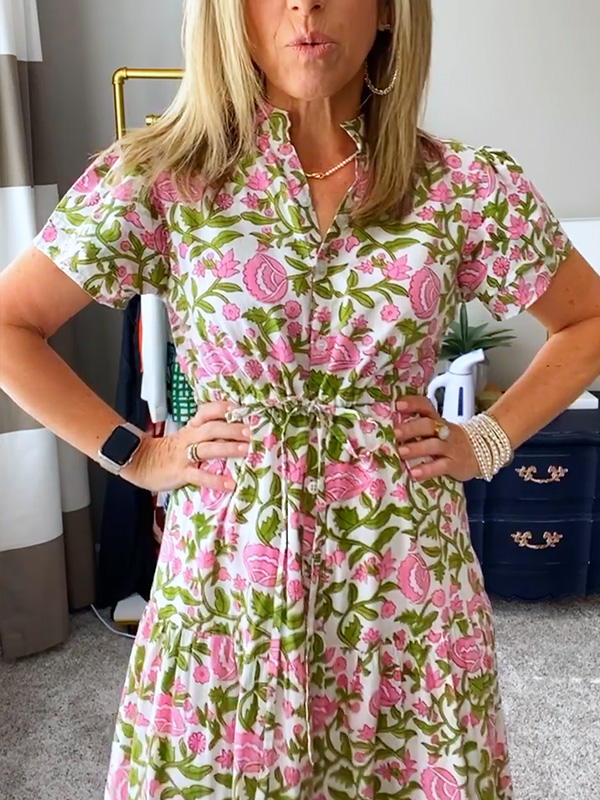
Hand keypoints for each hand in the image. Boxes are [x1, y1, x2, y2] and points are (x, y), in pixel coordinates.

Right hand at [120, 401, 249, 492]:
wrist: (138, 462)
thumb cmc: (167, 451)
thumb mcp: (185, 437)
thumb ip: (205, 434)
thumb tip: (233, 435)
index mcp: (191, 427)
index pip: (207, 412)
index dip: (223, 408)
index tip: (242, 408)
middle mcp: (190, 438)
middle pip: (212, 428)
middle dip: (233, 429)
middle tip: (252, 431)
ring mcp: (184, 455)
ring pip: (209, 448)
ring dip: (229, 448)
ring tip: (247, 451)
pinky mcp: (180, 472)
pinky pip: (199, 475)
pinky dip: (215, 480)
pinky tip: (229, 484)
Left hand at [394, 396, 479, 481]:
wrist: (482, 451)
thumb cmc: (451, 440)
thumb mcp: (438, 429)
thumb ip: (419, 427)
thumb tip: (390, 428)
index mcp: (437, 420)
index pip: (426, 406)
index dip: (413, 404)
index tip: (398, 404)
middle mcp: (443, 431)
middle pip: (428, 425)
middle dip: (411, 428)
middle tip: (395, 433)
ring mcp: (450, 447)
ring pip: (434, 445)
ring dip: (416, 448)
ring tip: (400, 452)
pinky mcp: (454, 464)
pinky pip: (440, 466)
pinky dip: (427, 470)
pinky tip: (414, 474)